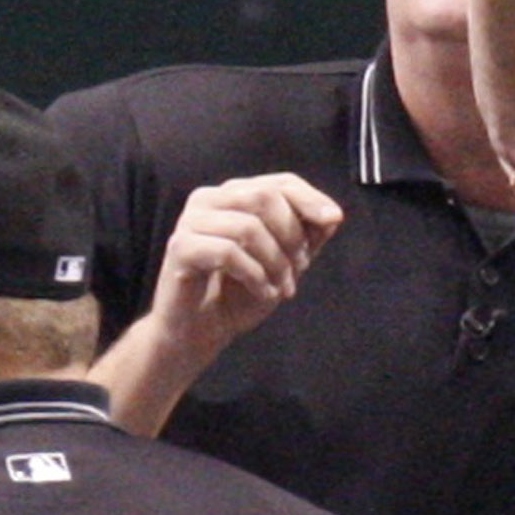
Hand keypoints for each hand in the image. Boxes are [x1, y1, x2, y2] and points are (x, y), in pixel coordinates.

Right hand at [144, 173, 341, 362]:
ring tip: (282, 288)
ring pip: (248, 227)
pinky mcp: (180, 247)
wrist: (198, 332)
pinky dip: (255, 276)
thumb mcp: (283, 263)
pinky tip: (263, 293)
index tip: (334, 219)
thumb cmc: (238, 294)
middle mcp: (207, 199)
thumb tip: (332, 216)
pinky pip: (228, 253)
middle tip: (300, 268)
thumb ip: (306, 238)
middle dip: (292, 235)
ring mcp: (190, 221)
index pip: (279, 182)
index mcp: (232, 195)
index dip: (310, 198)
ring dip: (276, 262)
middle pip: (263, 197)